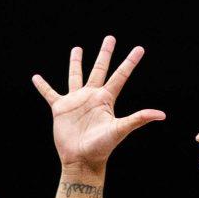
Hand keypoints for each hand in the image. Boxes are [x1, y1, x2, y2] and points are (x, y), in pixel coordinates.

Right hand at [32, 38, 163, 178]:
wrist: (81, 159)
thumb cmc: (102, 147)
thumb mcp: (120, 130)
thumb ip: (138, 119)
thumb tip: (161, 114)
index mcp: (106, 99)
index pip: (120, 76)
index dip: (130, 62)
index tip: (140, 49)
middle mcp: (92, 96)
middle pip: (100, 69)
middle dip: (105, 54)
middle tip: (110, 38)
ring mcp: (76, 101)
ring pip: (76, 76)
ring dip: (76, 63)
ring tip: (77, 49)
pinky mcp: (60, 109)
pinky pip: (50, 94)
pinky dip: (43, 86)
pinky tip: (36, 78)